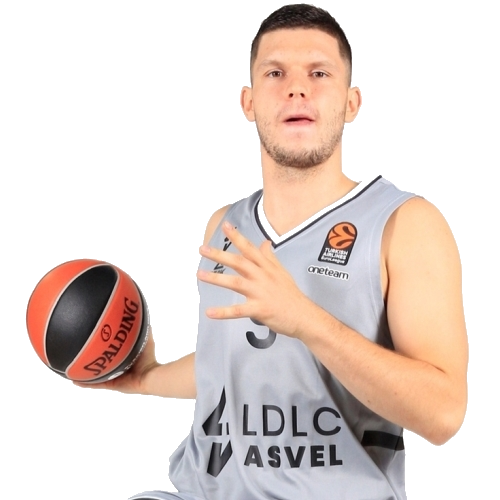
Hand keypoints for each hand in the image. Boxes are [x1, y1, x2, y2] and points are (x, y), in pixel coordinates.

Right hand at [73, 326, 157, 392]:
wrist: (150, 375)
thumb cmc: (149, 357)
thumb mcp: (144, 337)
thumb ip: (140, 326)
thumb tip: (136, 311)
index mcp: (123, 357)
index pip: (109, 350)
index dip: (101, 346)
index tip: (92, 338)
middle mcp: (117, 367)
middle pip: (99, 362)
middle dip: (89, 357)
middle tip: (77, 350)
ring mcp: (113, 377)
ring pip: (94, 374)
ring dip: (83, 371)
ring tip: (71, 366)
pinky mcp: (111, 384)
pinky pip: (95, 384)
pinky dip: (84, 382)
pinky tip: (74, 378)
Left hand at [197, 222, 312, 338]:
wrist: (303, 315)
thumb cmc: (291, 294)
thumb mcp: (282, 271)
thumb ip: (270, 257)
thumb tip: (265, 242)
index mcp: (266, 267)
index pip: (249, 249)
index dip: (237, 237)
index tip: (226, 226)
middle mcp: (262, 277)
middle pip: (239, 262)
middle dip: (220, 255)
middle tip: (203, 249)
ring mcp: (260, 293)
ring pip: (236, 283)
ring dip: (217, 278)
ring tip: (200, 275)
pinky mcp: (260, 309)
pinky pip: (238, 310)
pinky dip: (223, 312)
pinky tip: (210, 312)